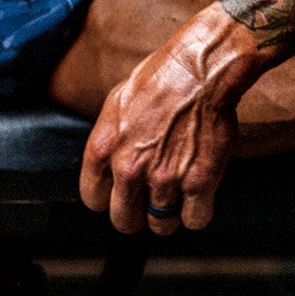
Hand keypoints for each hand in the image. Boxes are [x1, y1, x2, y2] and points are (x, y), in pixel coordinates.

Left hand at [79, 7, 255, 235]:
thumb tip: (109, 162)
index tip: (122, 194)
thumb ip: (110, 140)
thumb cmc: (162, 78)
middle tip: (151, 201)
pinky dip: (198, 212)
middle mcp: (128, 168)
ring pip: (161, 225)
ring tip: (178, 194)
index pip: (93, 199)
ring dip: (170, 214)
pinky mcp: (197, 182)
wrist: (201, 70)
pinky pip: (195, 220)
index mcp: (104, 148)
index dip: (110, 199)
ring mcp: (163, 178)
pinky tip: (200, 194)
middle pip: (124, 221)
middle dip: (138, 215)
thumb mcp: (117, 103)